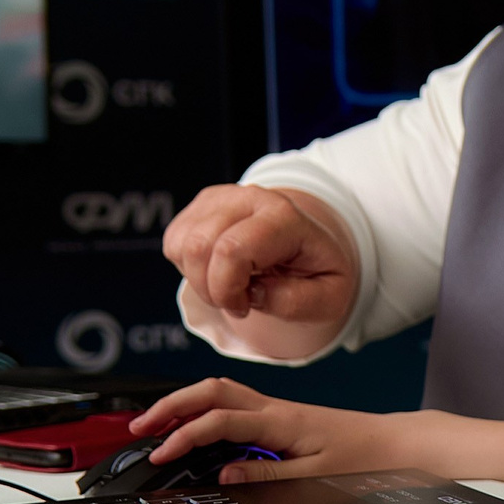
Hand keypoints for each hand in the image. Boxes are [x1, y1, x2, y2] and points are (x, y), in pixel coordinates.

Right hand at [132, 378, 435, 483]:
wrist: (395, 443)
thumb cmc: (364, 458)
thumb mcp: (316, 477)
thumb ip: (267, 476)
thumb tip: (224, 475)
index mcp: (281, 422)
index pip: (218, 422)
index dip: (184, 437)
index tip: (160, 456)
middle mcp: (275, 409)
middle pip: (211, 392)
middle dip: (170, 406)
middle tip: (139, 428)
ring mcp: (277, 409)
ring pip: (220, 392)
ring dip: (185, 403)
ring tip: (156, 424)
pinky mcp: (280, 415)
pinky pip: (234, 402)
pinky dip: (205, 409)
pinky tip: (194, 424)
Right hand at [163, 185, 357, 323]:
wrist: (312, 245)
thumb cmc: (319, 272)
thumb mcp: (329, 298)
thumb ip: (296, 302)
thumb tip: (253, 293)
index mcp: (285, 217)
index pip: (232, 250)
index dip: (227, 289)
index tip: (246, 306)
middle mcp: (250, 198)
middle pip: (198, 247)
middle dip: (210, 289)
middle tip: (237, 301)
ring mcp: (223, 198)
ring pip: (181, 244)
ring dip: (199, 279)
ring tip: (231, 285)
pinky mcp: (202, 205)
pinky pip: (174, 241)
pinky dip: (190, 267)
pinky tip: (219, 269)